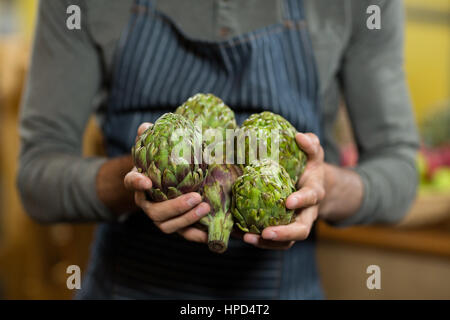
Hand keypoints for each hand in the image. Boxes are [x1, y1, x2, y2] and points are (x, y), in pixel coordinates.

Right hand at [124, 122, 210, 242]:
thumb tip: (146, 126)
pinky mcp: (175, 225)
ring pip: (168, 226)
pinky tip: (209, 233)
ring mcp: (160, 217)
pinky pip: (183, 234)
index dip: (136, 183)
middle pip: (155, 212)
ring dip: (187, 219)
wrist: (165, 179)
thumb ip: (149, 137)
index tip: (145, 181)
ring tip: (206, 208)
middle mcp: (147, 203)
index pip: (130, 182)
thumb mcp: (154, 147)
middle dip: (175, 207)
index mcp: (139, 183)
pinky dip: (195, 235)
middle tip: (195, 197)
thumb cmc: (160, 162)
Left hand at [243, 132, 324, 249]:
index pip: (312, 198)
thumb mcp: (313, 153)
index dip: (301, 200)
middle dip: (284, 233)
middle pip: (301, 230)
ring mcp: (295, 223)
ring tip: (247, 238)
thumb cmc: (309, 166)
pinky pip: (272, 241)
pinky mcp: (282, 229)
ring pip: (286, 241)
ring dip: (267, 243)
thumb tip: (300, 137)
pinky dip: (256, 240)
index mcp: (314, 192)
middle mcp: (307, 212)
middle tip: (266, 233)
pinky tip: (238, 235)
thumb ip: (310, 145)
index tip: (288, 201)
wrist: (311, 185)